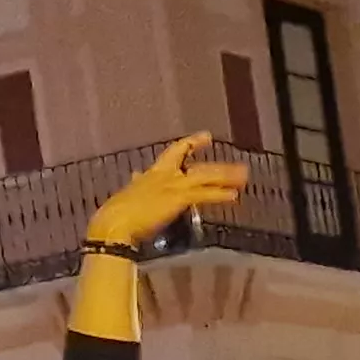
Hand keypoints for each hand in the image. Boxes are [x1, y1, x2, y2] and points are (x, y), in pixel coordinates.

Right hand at [84, 134, 252, 247]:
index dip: (191, 143)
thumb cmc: (117, 214)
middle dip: (219, 164)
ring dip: (226, 175)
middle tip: (238, 164)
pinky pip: (203, 194)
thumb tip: (136, 175)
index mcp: (152, 174)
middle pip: (195, 162)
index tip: (206, 136)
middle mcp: (164, 175)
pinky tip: (233, 196)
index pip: (174, 152)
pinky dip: (219, 194)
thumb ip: (137, 184)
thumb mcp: (129, 194)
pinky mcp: (177, 198)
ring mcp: (172, 185)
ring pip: (205, 176)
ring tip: (244, 176)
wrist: (115, 222)